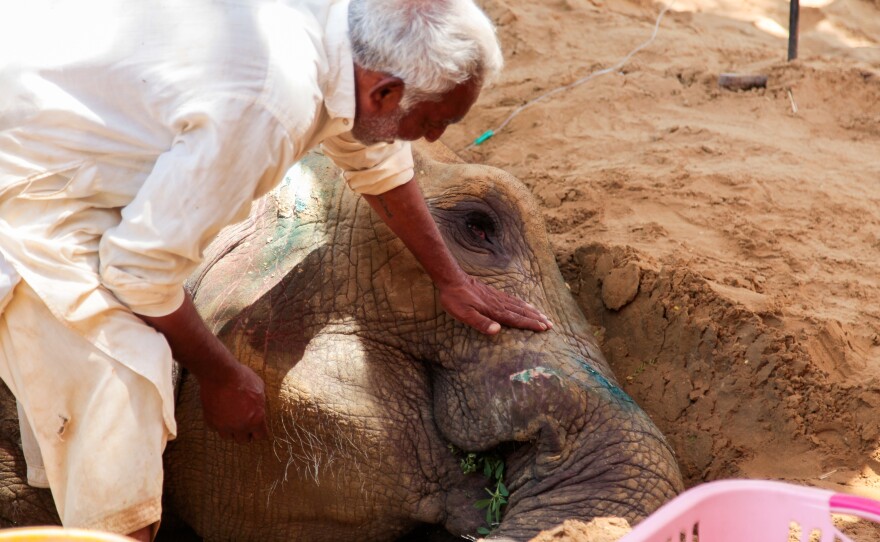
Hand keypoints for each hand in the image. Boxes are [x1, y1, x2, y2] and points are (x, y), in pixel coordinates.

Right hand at [198, 363, 268, 442]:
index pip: (260, 436)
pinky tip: (220, 413)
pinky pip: (216, 428)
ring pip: (228, 436)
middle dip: (245, 433)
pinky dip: (218, 423)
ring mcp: (224, 426)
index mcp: (256, 419)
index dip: (259, 432)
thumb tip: (259, 405)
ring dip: (230, 430)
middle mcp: (241, 426)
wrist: (220, 374)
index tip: (257, 429)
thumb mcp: (259, 387)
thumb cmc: (242, 378)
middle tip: (244, 424)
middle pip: (244, 440)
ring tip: (231, 419)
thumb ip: (260, 402)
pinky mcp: (211, 422)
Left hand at [438, 274, 552, 334]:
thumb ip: (480, 323)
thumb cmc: (456, 299)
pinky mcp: (494, 293)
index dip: (530, 324)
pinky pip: (513, 299)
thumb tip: (497, 330)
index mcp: (494, 311)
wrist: (452, 279)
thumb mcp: (464, 314)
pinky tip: (526, 304)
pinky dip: (523, 303)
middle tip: (551, 324)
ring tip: (544, 315)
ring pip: (519, 305)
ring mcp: (498, 297)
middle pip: (522, 312)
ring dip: (533, 311)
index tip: (544, 328)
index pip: (516, 319)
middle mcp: (499, 304)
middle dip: (537, 319)